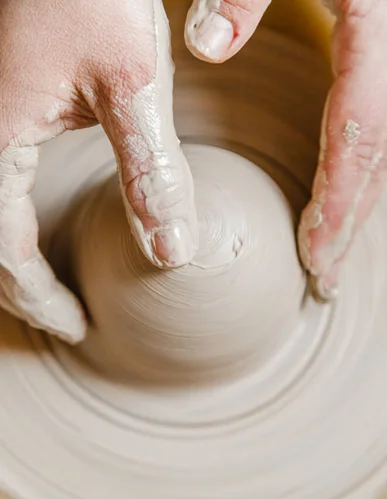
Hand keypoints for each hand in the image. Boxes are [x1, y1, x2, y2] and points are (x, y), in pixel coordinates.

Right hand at [0, 0, 196, 342]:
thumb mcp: (129, 85)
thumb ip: (150, 172)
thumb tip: (172, 252)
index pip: (6, 255)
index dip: (43, 300)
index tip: (79, 327)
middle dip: (25, 290)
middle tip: (66, 317)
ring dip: (17, 259)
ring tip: (54, 286)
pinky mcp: (2, 108)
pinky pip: (0, 181)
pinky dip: (18, 219)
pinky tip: (43, 221)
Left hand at [185, 0, 386, 298]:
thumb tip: (205, 45)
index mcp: (379, 22)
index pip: (360, 129)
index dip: (340, 198)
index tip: (315, 253)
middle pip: (382, 155)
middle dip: (352, 223)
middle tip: (326, 280)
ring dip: (360, 208)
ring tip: (332, 257)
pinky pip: (383, 128)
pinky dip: (362, 174)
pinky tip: (343, 202)